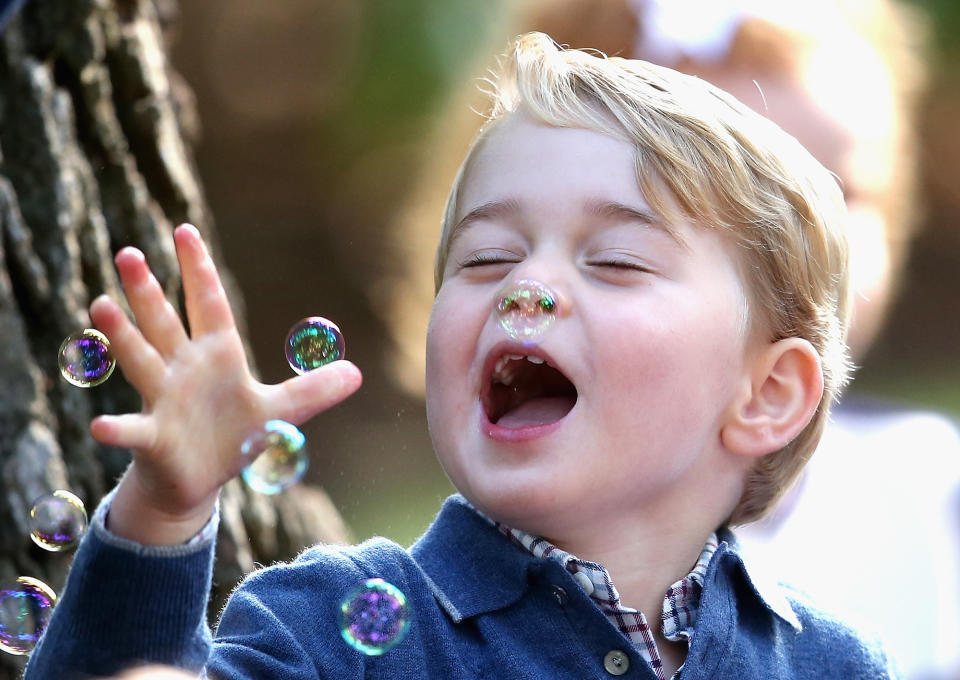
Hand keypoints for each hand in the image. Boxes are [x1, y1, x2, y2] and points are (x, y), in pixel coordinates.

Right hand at [90, 224, 361, 544]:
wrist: (198, 482)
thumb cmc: (232, 437)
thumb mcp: (281, 412)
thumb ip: (314, 390)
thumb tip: (358, 373)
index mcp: (217, 356)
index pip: (208, 303)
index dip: (199, 269)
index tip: (185, 230)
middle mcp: (184, 370)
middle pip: (164, 323)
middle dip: (147, 290)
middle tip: (128, 253)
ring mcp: (164, 401)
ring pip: (141, 362)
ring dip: (122, 336)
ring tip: (101, 304)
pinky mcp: (154, 438)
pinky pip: (133, 430)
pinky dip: (118, 428)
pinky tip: (101, 426)